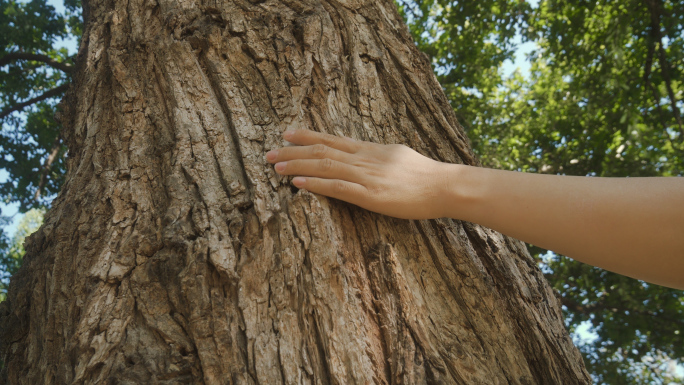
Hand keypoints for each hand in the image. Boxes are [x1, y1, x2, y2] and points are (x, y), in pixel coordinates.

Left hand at [266, 129, 449, 219]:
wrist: (444, 186)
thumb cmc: (425, 174)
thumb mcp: (397, 155)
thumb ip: (375, 155)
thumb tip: (360, 152)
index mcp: (370, 150)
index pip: (332, 139)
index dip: (307, 136)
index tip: (286, 133)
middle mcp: (364, 159)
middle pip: (322, 151)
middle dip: (293, 151)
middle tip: (269, 152)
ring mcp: (366, 177)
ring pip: (325, 166)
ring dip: (297, 165)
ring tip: (275, 166)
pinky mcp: (371, 196)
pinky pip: (338, 188)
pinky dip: (315, 184)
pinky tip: (298, 183)